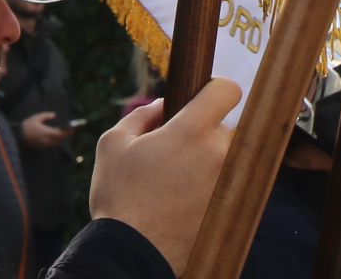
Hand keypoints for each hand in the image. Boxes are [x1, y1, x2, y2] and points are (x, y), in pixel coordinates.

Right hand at [20, 110, 70, 150]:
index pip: (60, 133)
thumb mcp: (36, 118)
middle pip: (59, 139)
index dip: (67, 131)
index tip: (73, 129)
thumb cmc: (27, 126)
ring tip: (63, 133)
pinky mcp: (40, 147)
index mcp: (46, 132)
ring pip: (55, 142)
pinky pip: (50, 144)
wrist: (18, 136)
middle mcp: (46, 140)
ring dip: (60, 138)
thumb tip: (54, 115)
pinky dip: (54, 140)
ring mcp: (43, 145)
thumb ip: (46, 115)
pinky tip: (54, 136)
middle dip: (65, 135)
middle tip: (70, 131)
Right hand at [88, 78, 239, 271]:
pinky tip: (181, 196)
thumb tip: (162, 105)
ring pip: (223, 155)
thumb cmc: (119, 197)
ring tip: (174, 177)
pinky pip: (222, 182)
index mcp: (191, 131)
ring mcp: (225, 182)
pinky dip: (207, 184)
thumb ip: (141, 115)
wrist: (132, 252)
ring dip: (205, 158)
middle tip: (171, 148)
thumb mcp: (114, 144)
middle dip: (200, 131)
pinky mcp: (226, 207)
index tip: (199, 97)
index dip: (214, 88)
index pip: (227, 90)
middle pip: (222, 126)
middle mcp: (217, 153)